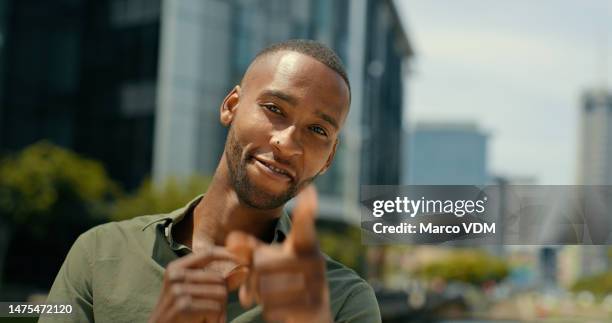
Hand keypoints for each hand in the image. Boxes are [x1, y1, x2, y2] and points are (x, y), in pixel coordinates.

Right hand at [148, 247, 239, 322]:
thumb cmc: (181, 315)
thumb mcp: (197, 293)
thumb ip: (219, 281)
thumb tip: (245, 270)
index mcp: (176, 268)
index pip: (208, 253)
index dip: (228, 254)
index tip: (243, 261)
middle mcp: (175, 275)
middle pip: (219, 278)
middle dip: (222, 298)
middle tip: (211, 312)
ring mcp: (177, 290)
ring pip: (220, 293)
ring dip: (219, 311)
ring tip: (205, 318)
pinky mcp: (183, 305)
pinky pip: (215, 308)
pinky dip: (214, 319)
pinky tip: (202, 322)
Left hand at [226, 186, 331, 322]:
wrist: (310, 318)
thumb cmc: (285, 282)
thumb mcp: (267, 262)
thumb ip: (248, 249)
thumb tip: (231, 240)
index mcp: (304, 245)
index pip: (304, 225)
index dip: (306, 209)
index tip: (308, 189)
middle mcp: (315, 261)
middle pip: (262, 263)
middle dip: (252, 277)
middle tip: (253, 285)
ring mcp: (317, 285)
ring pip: (265, 288)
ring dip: (259, 296)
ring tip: (265, 297)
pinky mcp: (313, 307)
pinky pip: (274, 308)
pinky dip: (268, 311)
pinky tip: (276, 311)